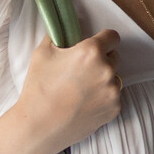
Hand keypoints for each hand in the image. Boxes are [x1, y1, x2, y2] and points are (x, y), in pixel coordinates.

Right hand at [13, 29, 122, 153]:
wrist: (39, 126)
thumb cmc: (39, 88)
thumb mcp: (42, 53)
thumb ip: (59, 36)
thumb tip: (65, 28)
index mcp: (91, 52)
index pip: (112, 36)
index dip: (104, 39)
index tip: (96, 45)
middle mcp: (107, 70)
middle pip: (114, 57)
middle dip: (102, 60)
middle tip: (82, 71)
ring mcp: (113, 91)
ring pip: (114, 78)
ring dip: (103, 80)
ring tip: (81, 90)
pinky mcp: (114, 109)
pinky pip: (113, 96)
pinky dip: (103, 98)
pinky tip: (84, 103)